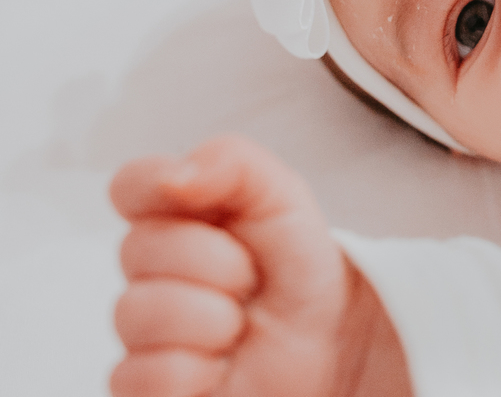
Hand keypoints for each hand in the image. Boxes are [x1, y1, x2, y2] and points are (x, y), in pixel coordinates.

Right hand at [109, 135, 410, 396]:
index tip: (198, 197)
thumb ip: (233, 163)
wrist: (332, 338)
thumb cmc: (297, 267)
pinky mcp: (147, 384)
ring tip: (241, 325)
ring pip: (139, 314)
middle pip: (138, 249)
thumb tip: (175, 175)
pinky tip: (221, 365)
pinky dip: (196, 373)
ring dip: (213, 320)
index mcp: (178, 215)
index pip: (130, 186)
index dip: (156, 188)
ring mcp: (145, 329)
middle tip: (251, 278)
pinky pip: (142, 377)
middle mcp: (151, 270)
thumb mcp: (283, 197)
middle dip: (218, 263)